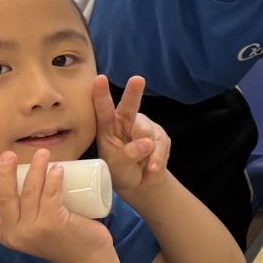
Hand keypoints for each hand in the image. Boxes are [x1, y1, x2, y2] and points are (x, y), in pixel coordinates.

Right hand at [0, 150, 112, 262]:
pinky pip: (50, 195)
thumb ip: (27, 213)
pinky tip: (57, 169)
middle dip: (5, 173)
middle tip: (7, 154)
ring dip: (36, 169)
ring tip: (43, 153)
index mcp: (8, 236)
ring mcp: (34, 229)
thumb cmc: (64, 239)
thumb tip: (27, 178)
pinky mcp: (53, 224)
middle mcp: (16, 234)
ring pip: (30, 192)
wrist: (89, 259)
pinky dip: (53, 179)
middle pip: (5, 198)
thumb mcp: (36, 229)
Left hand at [92, 75, 169, 193]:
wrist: (141, 183)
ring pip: (149, 132)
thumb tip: (147, 143)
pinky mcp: (160, 135)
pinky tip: (153, 168)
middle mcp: (126, 121)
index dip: (101, 94)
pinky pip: (162, 145)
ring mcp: (144, 127)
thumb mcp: (118, 168)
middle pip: (130, 106)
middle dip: (134, 92)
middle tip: (137, 80)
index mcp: (108, 127)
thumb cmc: (121, 172)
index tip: (100, 79)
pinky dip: (159, 159)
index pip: (103, 109)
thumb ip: (129, 155)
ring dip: (149, 154)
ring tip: (145, 168)